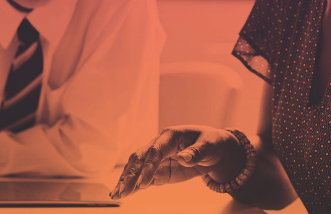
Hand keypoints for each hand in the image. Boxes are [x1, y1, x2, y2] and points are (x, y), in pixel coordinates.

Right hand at [110, 125, 245, 199]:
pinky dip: (132, 186)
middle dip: (131, 175)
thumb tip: (184, 158)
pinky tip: (121, 194)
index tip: (145, 181)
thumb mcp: (209, 145)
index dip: (149, 165)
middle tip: (123, 191)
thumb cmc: (211, 142)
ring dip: (126, 180)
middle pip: (140, 158)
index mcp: (170, 136)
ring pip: (136, 168)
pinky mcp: (158, 171)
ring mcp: (157, 159)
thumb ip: (196, 152)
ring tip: (117, 195)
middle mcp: (159, 145)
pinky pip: (143, 178)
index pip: (155, 150)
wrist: (214, 149)